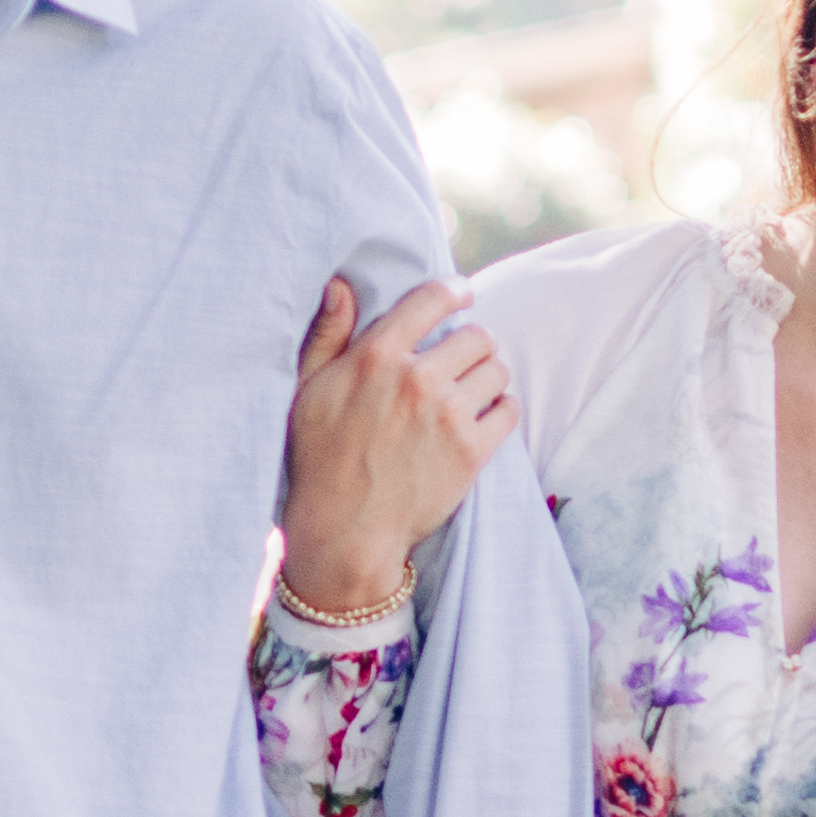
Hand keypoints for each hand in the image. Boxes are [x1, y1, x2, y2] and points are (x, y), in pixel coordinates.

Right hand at [273, 267, 517, 622]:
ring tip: (472, 391)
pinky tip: (482, 419)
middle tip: (463, 360)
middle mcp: (417, 379)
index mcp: (376, 356)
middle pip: (476, 335)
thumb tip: (340, 285)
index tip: (462, 294)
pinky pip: (508, 410)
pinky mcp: (472, 451)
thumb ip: (327, 334)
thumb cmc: (319, 459)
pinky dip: (501, 411)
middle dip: (472, 344)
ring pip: (497, 370)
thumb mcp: (307, 390)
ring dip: (488, 376)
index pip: (432, 299)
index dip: (454, 290)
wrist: (345, 530)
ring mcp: (448, 415)